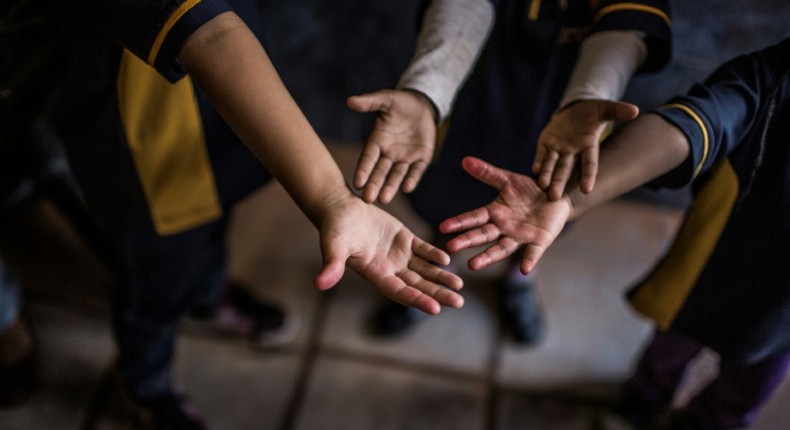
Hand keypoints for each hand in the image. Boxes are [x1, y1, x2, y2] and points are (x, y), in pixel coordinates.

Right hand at [314, 194, 463, 314]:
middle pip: (418, 285)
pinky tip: (447, 259)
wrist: (339, 207)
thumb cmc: (334, 228)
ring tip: (460, 284)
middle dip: (438, 293)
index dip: (417, 300)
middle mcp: (389, 267)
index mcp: (375, 273)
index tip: (436, 309)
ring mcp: (397, 254)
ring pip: (424, 269)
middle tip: (459, 302)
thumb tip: (320, 283)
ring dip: (441, 276)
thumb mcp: (333, 246)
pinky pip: (422, 249)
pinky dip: (434, 254)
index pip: (400, 291)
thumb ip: (331, 265)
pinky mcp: (403, 238)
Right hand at [347, 89, 436, 203]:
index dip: (363, 170)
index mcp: (377, 140)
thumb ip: (370, 102)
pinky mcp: (421, 159)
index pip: (368, 158)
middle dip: (374, 185)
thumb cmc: (400, 102)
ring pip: (396, 175)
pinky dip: (412, 179)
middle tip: (367, 199)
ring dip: (390, 187)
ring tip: (383, 199)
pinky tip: (407, 188)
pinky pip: (416, 171)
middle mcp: (389, 153)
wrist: (423, 105)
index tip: (357, 183)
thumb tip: (350, 101)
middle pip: (380, 171)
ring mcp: (405, 158)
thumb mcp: (386, 99)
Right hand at [440, 157, 572, 274]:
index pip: (474, 218)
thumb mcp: (509, 180)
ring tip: (473, 265)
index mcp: (495, 213)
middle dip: (467, 241)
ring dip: (488, 257)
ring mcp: (520, 236)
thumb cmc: (530, 190)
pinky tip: (524, 270)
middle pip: (483, 235)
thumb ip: (488, 173)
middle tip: (451, 247)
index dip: (459, 223)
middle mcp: (504, 228)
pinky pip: (533, 253)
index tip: (443, 227)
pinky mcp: (539, 241)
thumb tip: (465, 160)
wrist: (557, 196)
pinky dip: (529, 261)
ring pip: (502, 249)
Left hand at [533, 100, 637, 200]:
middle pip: (566, 169)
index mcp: (589, 145)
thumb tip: (635, 110)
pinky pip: (542, 155)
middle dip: (560, 182)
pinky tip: (535, 170)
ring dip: (547, 175)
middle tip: (554, 197)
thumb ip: (617, 111)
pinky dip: (539, 162)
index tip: (586, 190)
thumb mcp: (605, 108)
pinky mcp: (546, 144)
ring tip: (542, 186)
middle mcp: (573, 151)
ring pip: (552, 164)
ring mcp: (558, 149)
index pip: (589, 164)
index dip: (588, 176)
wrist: (575, 111)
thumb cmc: (593, 112)